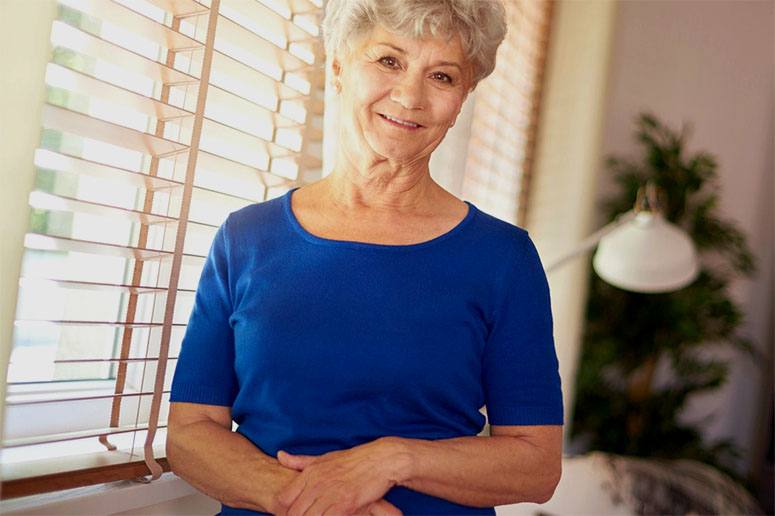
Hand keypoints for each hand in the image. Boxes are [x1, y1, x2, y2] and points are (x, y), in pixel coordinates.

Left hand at [274, 439, 406, 515]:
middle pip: (294, 513)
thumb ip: (300, 461)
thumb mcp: (323, 458)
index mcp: (310, 472)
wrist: (381, 460)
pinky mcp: (346, 505)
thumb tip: (280, 456)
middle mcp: (318, 483)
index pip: (284, 498)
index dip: (284, 511)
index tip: (291, 514)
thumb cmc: (352, 460)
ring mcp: (331, 495)